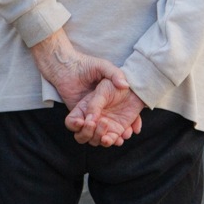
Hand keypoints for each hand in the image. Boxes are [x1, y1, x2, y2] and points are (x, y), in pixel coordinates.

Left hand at [29, 29, 136, 145]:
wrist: (68, 66)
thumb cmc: (87, 65)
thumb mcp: (104, 67)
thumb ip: (114, 74)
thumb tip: (125, 85)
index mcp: (110, 100)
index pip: (125, 116)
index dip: (131, 124)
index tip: (134, 129)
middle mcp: (101, 110)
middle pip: (112, 129)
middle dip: (118, 135)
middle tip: (122, 134)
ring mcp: (89, 114)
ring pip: (98, 133)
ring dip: (104, 138)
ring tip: (108, 136)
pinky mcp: (77, 116)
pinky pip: (81, 131)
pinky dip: (87, 134)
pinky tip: (92, 129)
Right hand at [66, 81, 144, 146]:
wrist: (132, 88)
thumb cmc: (114, 85)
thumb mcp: (102, 90)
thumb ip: (95, 104)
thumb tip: (90, 120)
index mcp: (84, 109)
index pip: (71, 122)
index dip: (73, 124)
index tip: (82, 122)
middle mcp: (91, 120)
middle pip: (81, 136)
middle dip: (87, 133)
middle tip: (97, 123)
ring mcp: (103, 127)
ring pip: (95, 141)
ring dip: (101, 138)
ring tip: (108, 126)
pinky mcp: (116, 131)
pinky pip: (112, 141)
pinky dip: (116, 140)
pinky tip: (124, 132)